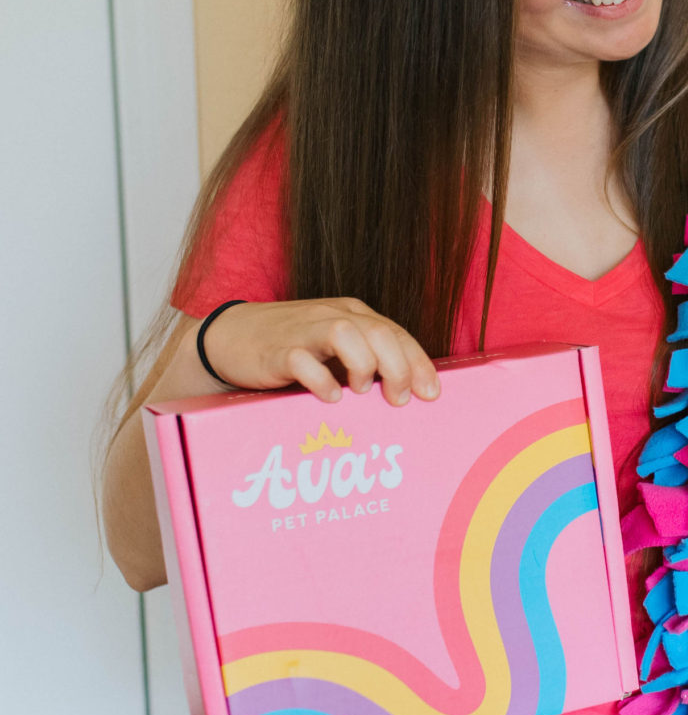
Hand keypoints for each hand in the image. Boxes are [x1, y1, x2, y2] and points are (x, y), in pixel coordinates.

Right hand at [201, 299, 441, 406]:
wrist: (230, 336)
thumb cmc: (291, 346)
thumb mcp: (334, 348)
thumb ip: (365, 360)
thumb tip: (404, 393)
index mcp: (353, 314)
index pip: (397, 334)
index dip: (419, 364)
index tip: (431, 394)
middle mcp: (332, 316)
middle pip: (380, 333)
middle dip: (399, 369)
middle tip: (398, 400)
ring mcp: (304, 330)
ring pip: (347, 334)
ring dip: (363, 366)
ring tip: (359, 391)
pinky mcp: (277, 350)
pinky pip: (303, 360)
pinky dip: (320, 381)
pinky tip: (328, 398)